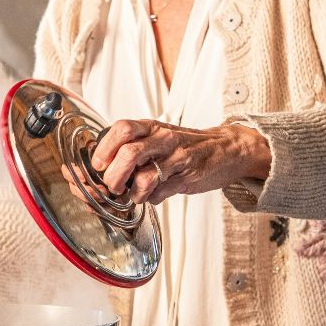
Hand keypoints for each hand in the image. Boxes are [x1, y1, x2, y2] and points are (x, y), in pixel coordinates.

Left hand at [90, 119, 272, 204]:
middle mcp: (163, 139)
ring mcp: (177, 158)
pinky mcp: (187, 178)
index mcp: (152, 126)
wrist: (227, 149)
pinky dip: (150, 199)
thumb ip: (133, 144)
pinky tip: (154, 195)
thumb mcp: (158, 135)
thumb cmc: (186, 145)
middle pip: (128, 153)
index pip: (121, 129)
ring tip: (135, 194)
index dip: (104, 148)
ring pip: (144, 178)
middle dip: (113, 176)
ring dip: (132, 193)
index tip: (99, 165)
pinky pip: (160, 193)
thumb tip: (101, 163)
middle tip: (112, 186)